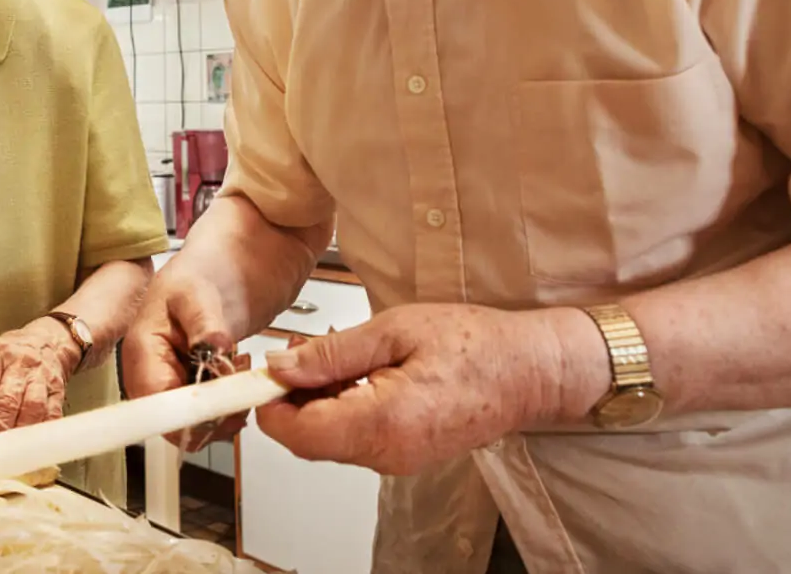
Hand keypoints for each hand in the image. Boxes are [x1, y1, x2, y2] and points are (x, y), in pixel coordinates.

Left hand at [0, 319, 78, 436]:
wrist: (48, 342)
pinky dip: (40, 433)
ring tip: (7, 451)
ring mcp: (41, 376)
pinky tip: (30, 445)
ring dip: (18, 433)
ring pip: (31, 408)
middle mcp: (19, 362)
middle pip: (7, 400)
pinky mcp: (57, 390)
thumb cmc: (13, 356)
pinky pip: (51, 414)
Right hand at [122, 276, 251, 449]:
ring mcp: (175, 376)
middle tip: (238, 385)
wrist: (233, 258)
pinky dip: (229, 399)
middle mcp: (152, 368)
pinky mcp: (197, 380)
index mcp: (142, 348)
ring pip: (194, 419)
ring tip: (239, 369)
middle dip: (209, 412)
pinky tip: (239, 370)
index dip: (185, 416)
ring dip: (223, 406)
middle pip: (172, 419)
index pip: (153, 404)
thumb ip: (205, 325)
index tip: (219, 408)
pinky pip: (209, 408)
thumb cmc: (206, 266)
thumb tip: (211, 350)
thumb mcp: (199, 291)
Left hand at [257, 303, 607, 474]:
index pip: (296, 433)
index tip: (260, 373)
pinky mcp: (404, 455)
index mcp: (383, 422)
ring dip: (317, 401)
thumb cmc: (475, 344)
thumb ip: (331, 353)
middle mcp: (388, 453)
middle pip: (307, 439)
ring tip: (338, 357)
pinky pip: (354, 439)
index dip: (268, 403)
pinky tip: (358, 374)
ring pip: (328, 440)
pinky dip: (342, 408)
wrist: (530, 372)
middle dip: (291, 398)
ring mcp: (397, 460)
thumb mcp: (394, 330)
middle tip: (300, 353)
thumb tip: (281, 366)